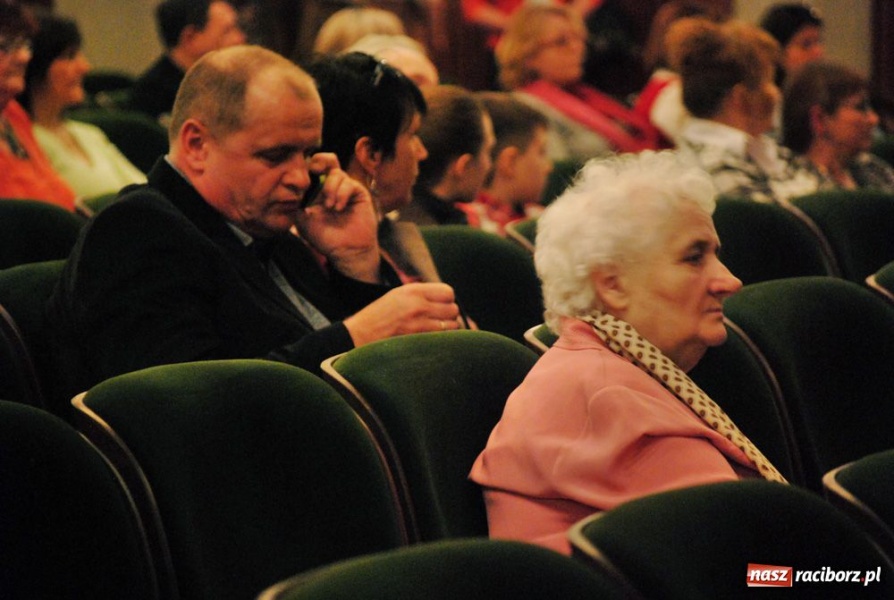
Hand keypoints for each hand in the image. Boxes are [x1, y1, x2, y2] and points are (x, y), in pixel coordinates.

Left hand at [295, 154, 380, 282]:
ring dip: (330, 188)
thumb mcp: (302, 220)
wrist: (346, 251)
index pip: (312, 169)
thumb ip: (297, 201)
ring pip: (337, 173)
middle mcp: (332, 186)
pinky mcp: (358, 192)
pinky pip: (349, 183)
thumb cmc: (325, 238)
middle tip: (315, 169)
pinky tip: (338, 208)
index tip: (303, 171)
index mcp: (317, 190)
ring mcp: (346, 188)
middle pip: (327, 160)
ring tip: (330, 207)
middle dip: (321, 161)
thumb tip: (293, 183)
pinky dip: (341, 194)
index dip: (307, 165)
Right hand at [343, 283, 460, 346]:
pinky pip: (443, 340)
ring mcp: (419, 324)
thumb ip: (421, 295)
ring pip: (452, 326)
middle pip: (453, 309)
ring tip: (435, 332)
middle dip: (449, 316)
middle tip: (438, 321)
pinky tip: (431, 341)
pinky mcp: (418, 341)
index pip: (448, 292)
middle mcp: (418, 305)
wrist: (358, 335)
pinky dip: (442, 341)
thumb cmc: (377, 317)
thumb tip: (446, 300)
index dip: (447, 300)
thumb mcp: (397, 296)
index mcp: (412, 291)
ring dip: (447, 330)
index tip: (441, 306)